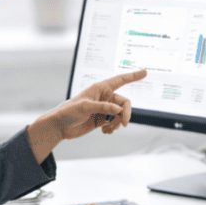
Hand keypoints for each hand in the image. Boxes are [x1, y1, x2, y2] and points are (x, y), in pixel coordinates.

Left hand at [26, 69, 147, 161]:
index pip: (120, 80)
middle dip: (126, 113)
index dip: (133, 76)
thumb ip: (103, 107)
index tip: (145, 72)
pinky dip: (113, 128)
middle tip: (124, 124)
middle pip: (124, 103)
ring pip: (120, 115)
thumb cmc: (69, 111)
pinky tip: (105, 132)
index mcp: (100, 89)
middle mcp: (104, 97)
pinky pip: (114, 123)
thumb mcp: (85, 107)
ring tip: (108, 129)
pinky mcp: (101, 120)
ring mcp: (103, 109)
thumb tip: (118, 109)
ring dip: (117, 123)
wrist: (60, 126)